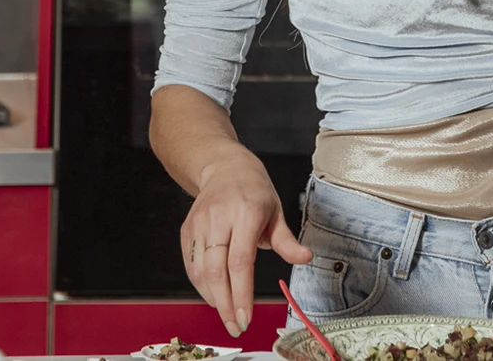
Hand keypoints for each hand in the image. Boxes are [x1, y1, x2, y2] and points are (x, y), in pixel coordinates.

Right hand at [179, 153, 311, 337]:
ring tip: (226, 312)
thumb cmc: (254, 191)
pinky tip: (215, 294)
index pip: (240, 261)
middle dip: (225, 304)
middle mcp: (218, 218)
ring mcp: (199, 223)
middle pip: (216, 271)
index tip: (245, 317)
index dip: (241, 294)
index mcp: (246, 212)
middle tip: (235, 325)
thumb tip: (305, 258)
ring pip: (199, 271)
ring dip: (212, 298)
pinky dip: (201, 285)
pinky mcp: (187, 230)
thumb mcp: (276, 211)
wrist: (224, 167)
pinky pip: (191, 265)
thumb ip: (287, 240)